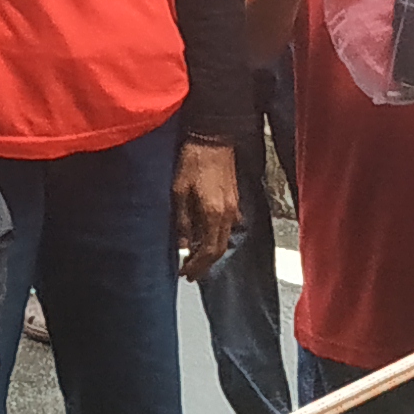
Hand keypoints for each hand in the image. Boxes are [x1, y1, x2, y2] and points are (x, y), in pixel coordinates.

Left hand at [170, 137, 239, 282]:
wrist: (213, 139)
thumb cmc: (192, 162)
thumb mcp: (179, 192)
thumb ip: (183, 221)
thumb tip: (183, 245)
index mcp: (213, 214)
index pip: (209, 251)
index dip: (197, 266)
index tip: (185, 274)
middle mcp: (227, 214)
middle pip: (219, 249)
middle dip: (204, 264)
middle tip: (189, 272)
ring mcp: (233, 207)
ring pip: (224, 239)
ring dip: (210, 252)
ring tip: (195, 258)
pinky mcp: (234, 200)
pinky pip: (228, 226)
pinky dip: (217, 237)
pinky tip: (206, 237)